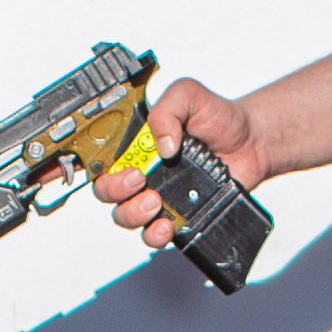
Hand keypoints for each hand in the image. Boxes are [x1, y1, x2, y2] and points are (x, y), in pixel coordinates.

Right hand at [94, 77, 267, 246]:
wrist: (252, 143)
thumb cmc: (218, 118)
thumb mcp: (190, 96)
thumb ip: (169, 109)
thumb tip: (162, 145)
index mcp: (134, 144)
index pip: (98, 157)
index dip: (79, 165)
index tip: (90, 166)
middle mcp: (140, 171)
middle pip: (105, 191)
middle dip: (114, 190)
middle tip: (137, 180)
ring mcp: (156, 196)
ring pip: (124, 216)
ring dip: (132, 213)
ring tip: (154, 202)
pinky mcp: (175, 216)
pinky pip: (153, 234)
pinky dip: (155, 235)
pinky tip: (166, 226)